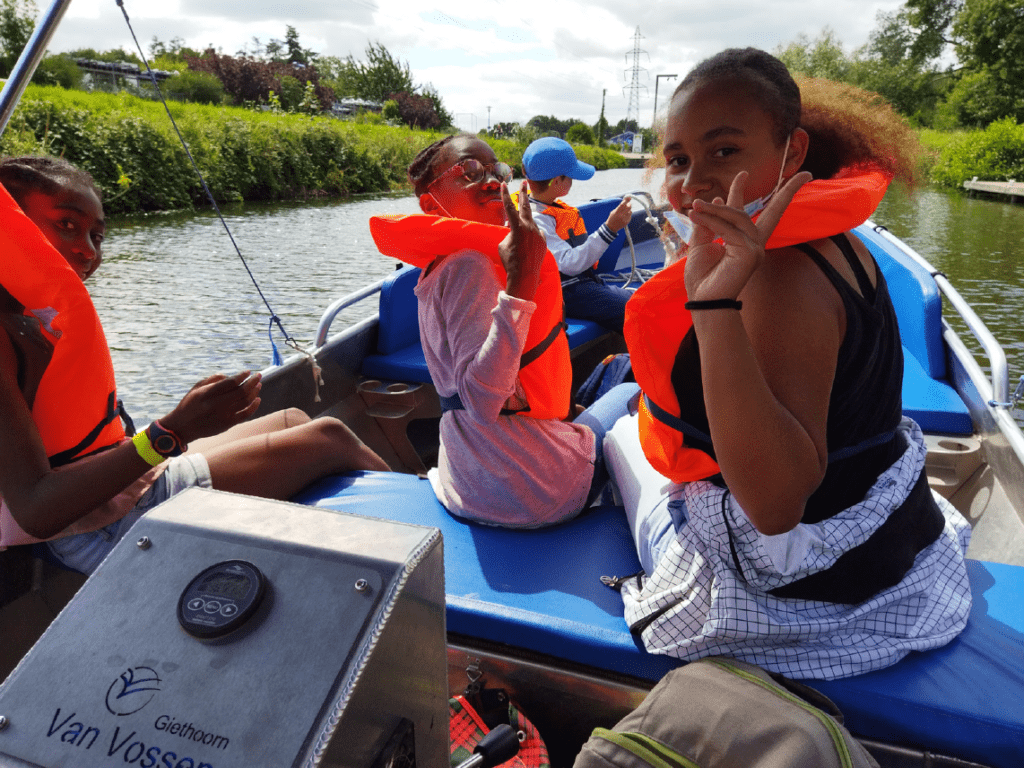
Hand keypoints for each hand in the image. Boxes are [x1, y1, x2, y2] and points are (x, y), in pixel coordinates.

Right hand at [160, 371, 261, 444]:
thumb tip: (229, 375)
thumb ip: (213, 379)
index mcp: (207, 394)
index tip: (247, 371)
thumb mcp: (196, 388)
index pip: (230, 383)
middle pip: (241, 391)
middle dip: (252, 382)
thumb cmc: (190, 404)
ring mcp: (223, 416)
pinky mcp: (228, 424)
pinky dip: (254, 406)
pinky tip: (257, 399)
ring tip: (258, 385)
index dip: (241, 376)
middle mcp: (216, 405)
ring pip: (245, 402)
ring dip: (254, 392)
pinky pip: (246, 414)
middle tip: (258, 375)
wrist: (183, 427)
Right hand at [499, 181, 547, 300]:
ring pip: (530, 223)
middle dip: (524, 193)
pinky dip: (530, 237)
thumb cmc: (510, 261)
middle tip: (524, 182)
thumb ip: (508, 233)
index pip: (509, 207)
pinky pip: (535, 234)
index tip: (504, 184)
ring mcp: (539, 233)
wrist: (525, 276)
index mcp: (518, 227)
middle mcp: (530, 227)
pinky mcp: (543, 240)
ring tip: (519, 240)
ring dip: (524, 227)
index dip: (505, 195)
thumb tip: (513, 229)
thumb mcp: (503, 244)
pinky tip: (526, 248)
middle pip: (526, 206)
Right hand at [606, 196, 632, 232]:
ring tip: (624, 212)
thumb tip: (625, 201)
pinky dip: (628, 214)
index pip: (622, 204)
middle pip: (628, 207)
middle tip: (628, 204)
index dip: (626, 200)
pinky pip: (630, 215)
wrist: (611, 228)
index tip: (629, 197)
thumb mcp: (613, 212)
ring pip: (630, 211)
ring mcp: (625, 219)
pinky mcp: (627, 221)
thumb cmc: (612, 218)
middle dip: (629, 204)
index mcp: (617, 212)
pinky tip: (624, 216)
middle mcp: (621, 215)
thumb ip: (619, 207)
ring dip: (628, 210)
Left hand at [684, 170, 810, 302]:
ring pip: (738, 217)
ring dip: (715, 210)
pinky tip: (697, 215)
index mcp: (743, 240)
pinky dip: (712, 221)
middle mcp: (754, 243)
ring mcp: (755, 248)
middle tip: (803, 174)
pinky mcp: (750, 253)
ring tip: (695, 206)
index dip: (744, 192)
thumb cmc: (703, 277)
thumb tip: (715, 200)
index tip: (743, 173)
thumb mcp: (701, 244)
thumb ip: (708, 224)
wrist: (703, 299)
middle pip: (774, 212)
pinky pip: (729, 229)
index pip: (751, 213)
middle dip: (789, 192)